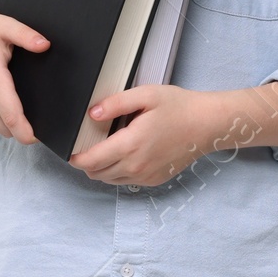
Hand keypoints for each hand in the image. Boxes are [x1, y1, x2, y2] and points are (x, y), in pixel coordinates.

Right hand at [0, 0, 47, 140]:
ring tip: (9, 99)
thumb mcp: (4, 25)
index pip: (12, 118)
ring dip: (4, 120)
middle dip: (19, 128)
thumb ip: (26, 35)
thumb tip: (44, 44)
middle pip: (5, 128)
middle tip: (30, 117)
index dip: (26, 133)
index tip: (37, 137)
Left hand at [69, 86, 233, 185]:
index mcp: (130, 145)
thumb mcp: (146, 95)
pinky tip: (125, 154)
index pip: (90, 161)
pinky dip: (118, 171)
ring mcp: (145, 176)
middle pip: (95, 173)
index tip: (70, 149)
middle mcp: (136, 166)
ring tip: (106, 148)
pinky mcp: (154, 180)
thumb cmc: (178, 107)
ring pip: (109, 179)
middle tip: (87, 144)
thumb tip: (91, 114)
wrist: (207, 125)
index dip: (74, 157)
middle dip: (86, 162)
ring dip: (101, 168)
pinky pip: (126, 181)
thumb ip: (115, 103)